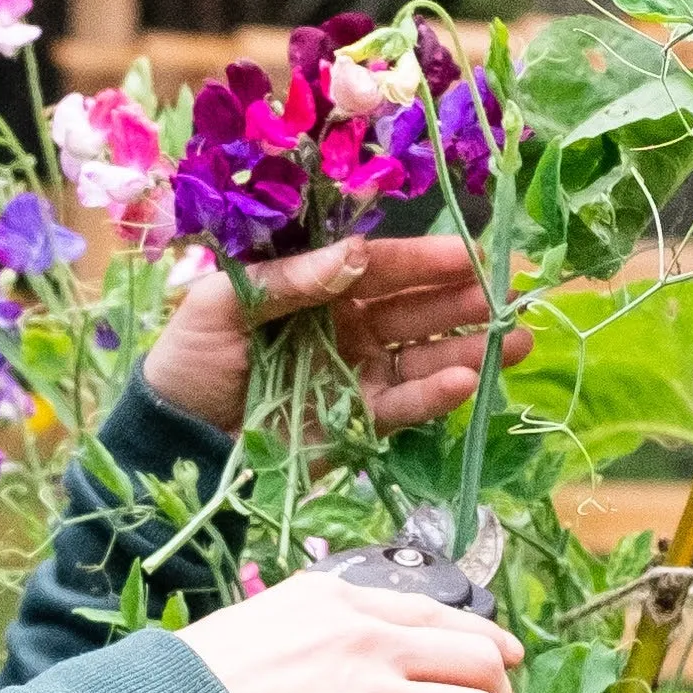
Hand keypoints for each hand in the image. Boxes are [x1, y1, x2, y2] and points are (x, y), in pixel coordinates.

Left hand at [141, 232, 524, 440]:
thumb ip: (289, 278)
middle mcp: (347, 325)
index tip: (472, 253)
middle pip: (415, 306)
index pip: (381, 266)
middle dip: (464, 300)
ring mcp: (358, 373)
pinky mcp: (360, 421)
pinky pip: (407, 403)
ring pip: (423, 354)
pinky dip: (438, 394)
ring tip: (516, 339)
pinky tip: (469, 380)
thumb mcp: (223, 304)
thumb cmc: (190, 360)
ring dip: (470, 346)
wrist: (176, 440)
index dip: (425, 260)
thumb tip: (357, 252)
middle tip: (510, 294)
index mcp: (317, 286)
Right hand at [176, 567, 520, 692]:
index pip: (445, 614)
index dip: (489, 645)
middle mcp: (370, 637)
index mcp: (341, 600)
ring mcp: (375, 692)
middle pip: (482, 661)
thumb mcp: (262, 626)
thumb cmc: (195, 687)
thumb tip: (344, 670)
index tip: (503, 668)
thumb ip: (315, 634)